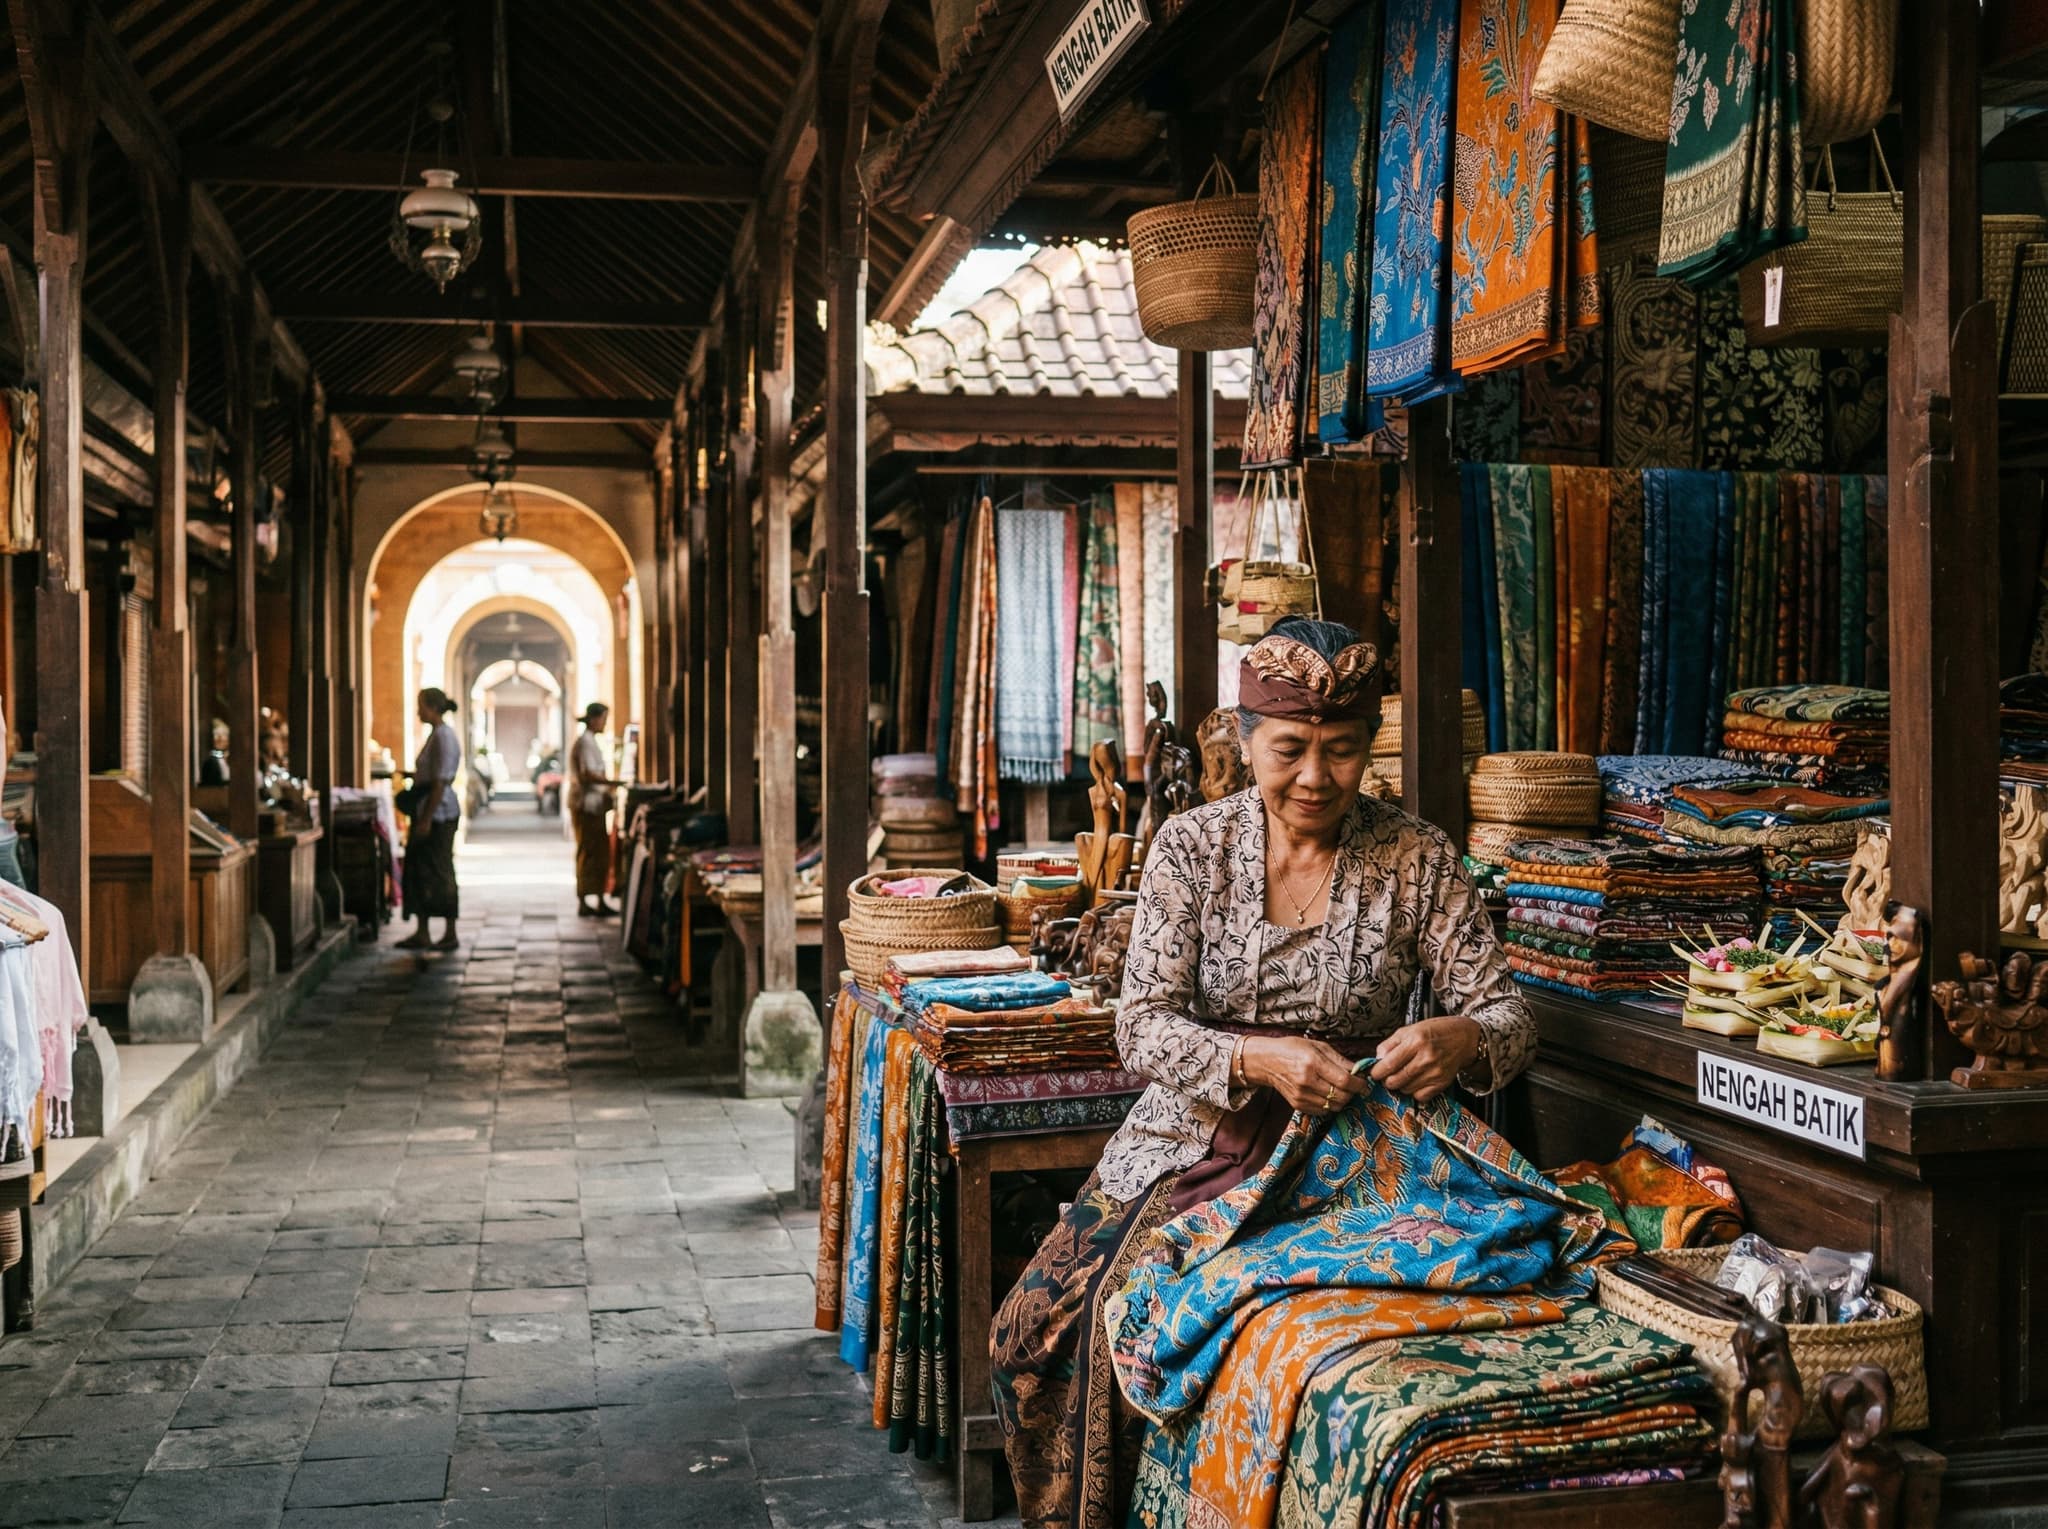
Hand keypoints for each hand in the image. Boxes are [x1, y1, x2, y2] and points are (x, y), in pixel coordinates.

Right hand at [1240, 1034, 1366, 1113]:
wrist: (1267, 1061)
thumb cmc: (1292, 1049)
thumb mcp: (1317, 1045)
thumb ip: (1339, 1059)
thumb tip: (1358, 1070)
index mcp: (1312, 1062)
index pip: (1345, 1080)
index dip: (1359, 1083)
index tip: (1363, 1081)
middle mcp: (1306, 1081)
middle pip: (1342, 1096)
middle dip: (1353, 1092)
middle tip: (1353, 1085)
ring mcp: (1301, 1095)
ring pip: (1334, 1106)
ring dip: (1342, 1099)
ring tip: (1340, 1089)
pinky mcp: (1298, 1105)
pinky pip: (1323, 1110)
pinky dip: (1330, 1104)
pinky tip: (1327, 1094)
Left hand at [1370, 1015, 1482, 1102]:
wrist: (1464, 1038)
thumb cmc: (1436, 1031)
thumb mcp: (1410, 1029)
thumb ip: (1390, 1044)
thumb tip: (1377, 1059)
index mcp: (1415, 1041)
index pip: (1389, 1064)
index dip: (1377, 1072)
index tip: (1374, 1073)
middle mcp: (1425, 1058)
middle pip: (1395, 1080)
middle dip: (1387, 1080)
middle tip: (1388, 1075)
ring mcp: (1435, 1073)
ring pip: (1405, 1089)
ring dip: (1400, 1085)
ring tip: (1404, 1075)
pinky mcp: (1442, 1083)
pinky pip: (1420, 1096)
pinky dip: (1414, 1092)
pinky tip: (1416, 1081)